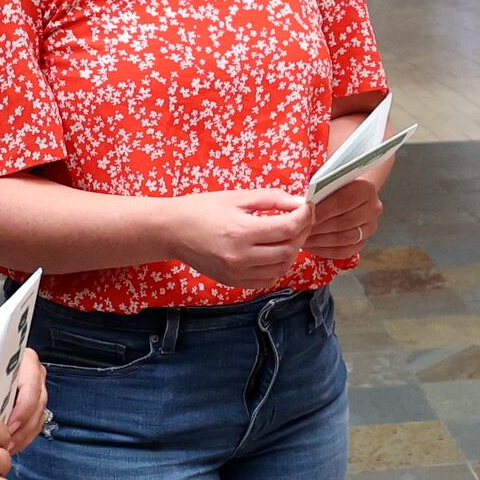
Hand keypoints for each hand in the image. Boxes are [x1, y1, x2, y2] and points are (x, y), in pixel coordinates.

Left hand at [0, 340, 44, 447]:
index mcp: (27, 361)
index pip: (32, 390)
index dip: (22, 411)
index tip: (8, 426)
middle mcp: (36, 376)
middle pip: (37, 407)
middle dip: (22, 427)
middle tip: (5, 441)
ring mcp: (35, 391)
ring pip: (37, 419)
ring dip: (23, 436)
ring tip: (6, 446)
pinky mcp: (30, 406)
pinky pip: (32, 425)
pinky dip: (22, 437)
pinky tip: (9, 444)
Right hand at [164, 189, 309, 289]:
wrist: (172, 230)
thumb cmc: (203, 208)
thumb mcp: (237, 197)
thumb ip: (271, 199)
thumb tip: (300, 202)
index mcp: (241, 231)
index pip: (287, 228)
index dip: (304, 217)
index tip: (308, 207)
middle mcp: (240, 257)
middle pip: (288, 250)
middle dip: (301, 233)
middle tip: (300, 220)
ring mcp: (236, 273)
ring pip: (281, 268)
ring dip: (291, 251)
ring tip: (287, 235)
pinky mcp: (233, 282)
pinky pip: (267, 279)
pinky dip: (277, 267)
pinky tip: (273, 252)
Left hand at [304, 171, 386, 258]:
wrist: (350, 195)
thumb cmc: (335, 188)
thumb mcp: (329, 183)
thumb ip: (319, 193)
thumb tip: (302, 207)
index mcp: (366, 189)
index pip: (343, 201)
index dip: (323, 210)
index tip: (305, 216)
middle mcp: (373, 209)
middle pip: (344, 222)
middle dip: (319, 227)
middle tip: (301, 230)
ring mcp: (370, 227)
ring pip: (344, 239)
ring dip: (321, 240)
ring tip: (303, 239)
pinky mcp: (363, 242)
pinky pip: (344, 251)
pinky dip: (325, 251)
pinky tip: (311, 247)